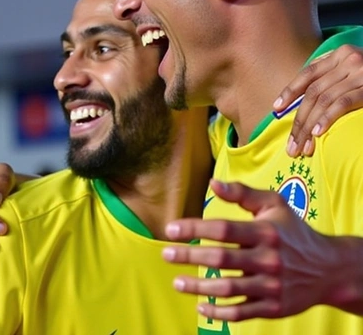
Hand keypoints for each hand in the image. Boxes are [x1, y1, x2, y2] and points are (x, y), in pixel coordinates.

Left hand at [161, 180, 349, 320]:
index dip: (194, 228)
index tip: (170, 230)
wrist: (330, 269)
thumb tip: (212, 183)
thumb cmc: (293, 232)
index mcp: (265, 232)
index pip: (223, 229)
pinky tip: (200, 306)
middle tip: (166, 254)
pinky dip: (219, 312)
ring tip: (177, 281)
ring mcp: (271, 286)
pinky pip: (241, 313)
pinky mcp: (273, 308)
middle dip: (190, 256)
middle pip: (221, 259)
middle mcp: (268, 259)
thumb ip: (242, 193)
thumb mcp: (274, 205)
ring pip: (228, 288)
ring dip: (199, 286)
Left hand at [274, 45, 362, 156]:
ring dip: (309, 127)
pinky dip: (327, 118)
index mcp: (340, 54)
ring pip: (323, 100)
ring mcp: (361, 71)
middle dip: (298, 121)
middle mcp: (349, 59)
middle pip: (313, 92)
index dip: (289, 92)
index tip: (275, 109)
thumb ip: (330, 81)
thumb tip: (298, 106)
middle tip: (291, 145)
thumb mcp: (352, 72)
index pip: (307, 74)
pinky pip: (343, 103)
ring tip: (302, 147)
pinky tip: (318, 133)